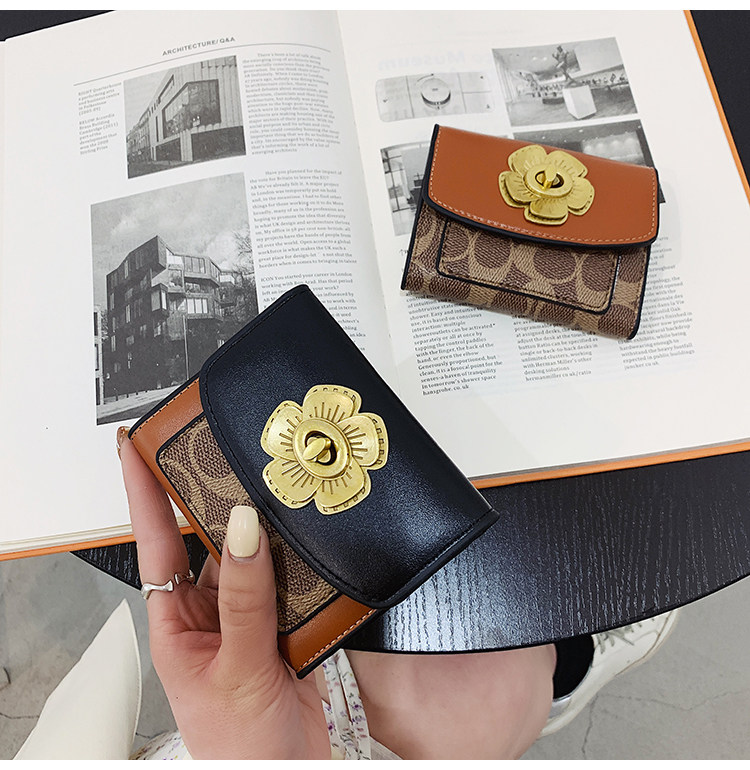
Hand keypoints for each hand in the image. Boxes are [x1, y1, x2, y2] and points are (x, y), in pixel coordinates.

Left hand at [118, 432, 329, 758]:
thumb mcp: (235, 669)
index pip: (153, 543)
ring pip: (256, 552)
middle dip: (216, 494)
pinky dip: (305, 555)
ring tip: (275, 483)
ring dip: (267, 525)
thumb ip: (243, 597)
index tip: (137, 447)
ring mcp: (250, 615)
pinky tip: (311, 533)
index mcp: (177, 623)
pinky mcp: (288, 622)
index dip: (143, 492)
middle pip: (209, 538)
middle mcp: (211, 611)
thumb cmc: (239, 747)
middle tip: (225, 445)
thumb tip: (241, 528)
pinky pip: (294, 575)